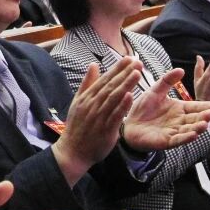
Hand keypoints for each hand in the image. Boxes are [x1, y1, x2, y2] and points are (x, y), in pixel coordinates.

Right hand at [51, 58, 139, 185]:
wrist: (72, 151)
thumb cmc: (77, 126)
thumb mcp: (78, 102)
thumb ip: (87, 83)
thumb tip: (93, 65)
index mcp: (87, 97)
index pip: (104, 79)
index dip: (117, 68)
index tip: (128, 58)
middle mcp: (92, 105)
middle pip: (110, 86)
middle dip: (124, 73)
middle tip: (137, 61)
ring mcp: (98, 117)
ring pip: (113, 98)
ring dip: (125, 85)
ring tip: (137, 73)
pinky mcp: (105, 130)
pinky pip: (114, 116)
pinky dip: (122, 106)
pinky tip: (130, 96)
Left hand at [121, 67, 209, 151]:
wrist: (128, 125)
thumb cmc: (143, 108)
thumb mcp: (155, 91)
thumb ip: (167, 81)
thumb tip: (181, 69)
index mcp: (179, 108)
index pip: (195, 107)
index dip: (205, 106)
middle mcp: (179, 120)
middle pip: (195, 119)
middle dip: (204, 117)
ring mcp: (174, 131)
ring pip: (189, 130)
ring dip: (197, 128)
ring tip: (204, 124)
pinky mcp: (166, 141)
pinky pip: (178, 140)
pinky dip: (186, 138)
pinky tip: (193, 135)